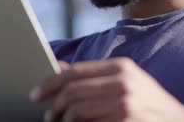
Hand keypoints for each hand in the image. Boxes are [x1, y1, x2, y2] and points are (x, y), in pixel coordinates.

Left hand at [30, 57, 183, 121]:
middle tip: (48, 117)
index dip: (50, 83)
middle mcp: (123, 82)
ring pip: (77, 112)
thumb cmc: (147, 104)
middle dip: (54, 106)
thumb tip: (59, 67)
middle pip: (72, 92)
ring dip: (63, 121)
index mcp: (121, 67)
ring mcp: (126, 104)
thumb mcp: (125, 83)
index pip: (75, 72)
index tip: (35, 94)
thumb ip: (94, 76)